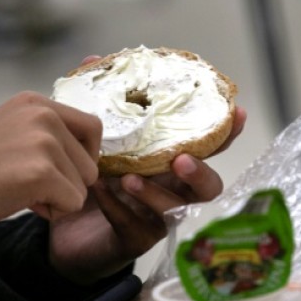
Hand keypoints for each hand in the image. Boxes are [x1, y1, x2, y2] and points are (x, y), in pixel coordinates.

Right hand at [0, 91, 101, 221]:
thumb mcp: (11, 131)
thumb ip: (46, 134)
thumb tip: (88, 156)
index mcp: (36, 103)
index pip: (92, 127)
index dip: (83, 155)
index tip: (60, 169)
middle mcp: (44, 115)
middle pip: (90, 162)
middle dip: (67, 182)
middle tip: (29, 184)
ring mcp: (44, 141)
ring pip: (83, 185)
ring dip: (58, 197)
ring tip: (21, 190)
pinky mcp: (43, 171)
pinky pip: (73, 203)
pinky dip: (52, 211)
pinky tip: (22, 201)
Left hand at [49, 102, 247, 284]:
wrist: (62, 221)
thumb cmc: (88, 174)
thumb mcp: (91, 135)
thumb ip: (97, 101)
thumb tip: (92, 60)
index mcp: (171, 161)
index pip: (208, 146)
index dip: (227, 132)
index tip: (238, 113)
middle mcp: (173, 190)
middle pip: (208, 188)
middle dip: (199, 173)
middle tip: (180, 160)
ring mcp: (157, 218)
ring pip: (174, 210)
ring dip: (155, 192)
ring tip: (129, 178)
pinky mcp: (134, 240)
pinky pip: (135, 226)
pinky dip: (118, 207)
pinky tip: (100, 191)